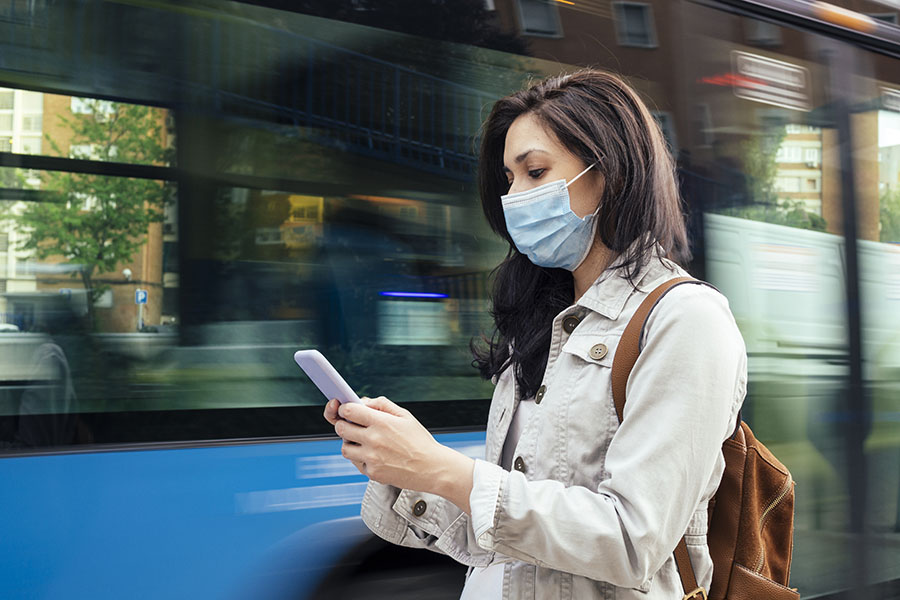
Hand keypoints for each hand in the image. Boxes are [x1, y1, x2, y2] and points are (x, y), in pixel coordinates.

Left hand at [333, 396, 473, 512]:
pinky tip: (374, 455)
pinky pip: (356, 462)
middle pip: (341, 428)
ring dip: (350, 442)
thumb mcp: (405, 416)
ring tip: (363, 441)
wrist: (432, 468)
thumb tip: (363, 401)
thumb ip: (382, 404)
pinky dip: (361, 458)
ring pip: (345, 447)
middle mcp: (374, 439)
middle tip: (352, 425)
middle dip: (344, 424)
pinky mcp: (372, 473)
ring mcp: (372, 457)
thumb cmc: (420, 441)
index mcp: (382, 422)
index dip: (345, 409)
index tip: (347, 410)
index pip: (348, 411)